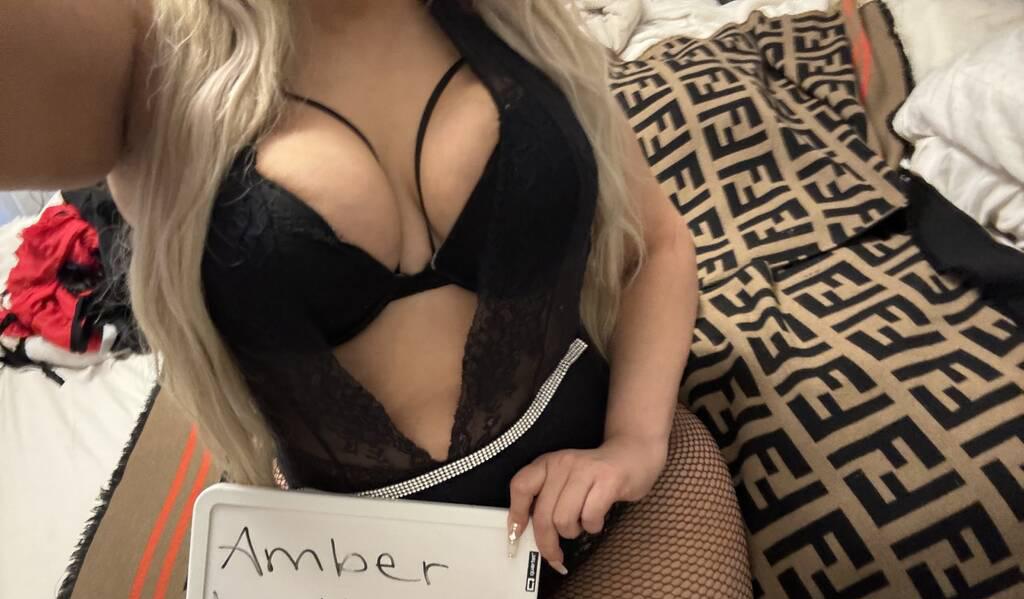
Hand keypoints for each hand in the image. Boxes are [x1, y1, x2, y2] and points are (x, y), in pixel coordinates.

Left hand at [506, 435, 667, 572]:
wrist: (633, 453)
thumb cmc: (596, 474)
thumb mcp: (565, 479)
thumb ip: (547, 498)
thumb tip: (526, 532)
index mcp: (547, 463)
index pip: (521, 486)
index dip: (516, 514)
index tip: (517, 536)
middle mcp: (563, 463)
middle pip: (543, 514)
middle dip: (547, 543)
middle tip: (555, 556)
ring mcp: (585, 470)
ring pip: (564, 519)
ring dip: (573, 532)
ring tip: (582, 524)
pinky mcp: (608, 479)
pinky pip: (590, 516)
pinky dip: (593, 526)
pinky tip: (598, 518)